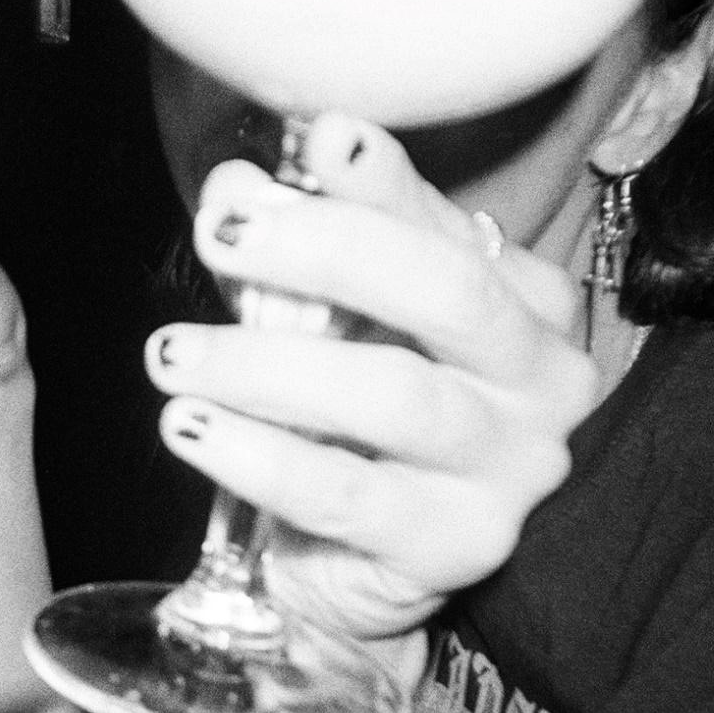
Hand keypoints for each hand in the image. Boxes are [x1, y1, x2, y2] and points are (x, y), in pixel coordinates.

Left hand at [144, 115, 598, 645]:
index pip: (449, 227)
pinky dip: (260, 456)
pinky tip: (191, 427)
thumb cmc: (352, 429)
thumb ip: (292, 254)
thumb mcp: (328, 325)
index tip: (322, 135)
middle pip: (446, 292)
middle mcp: (540, 379)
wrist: (363, 576)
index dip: (382, 182)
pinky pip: (348, 494)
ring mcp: (511, 470)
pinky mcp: (459, 547)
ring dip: (266, 366)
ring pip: (393, 395)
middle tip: (221, 235)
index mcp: (524, 303)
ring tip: (173, 354)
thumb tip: (235, 187)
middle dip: (326, 250)